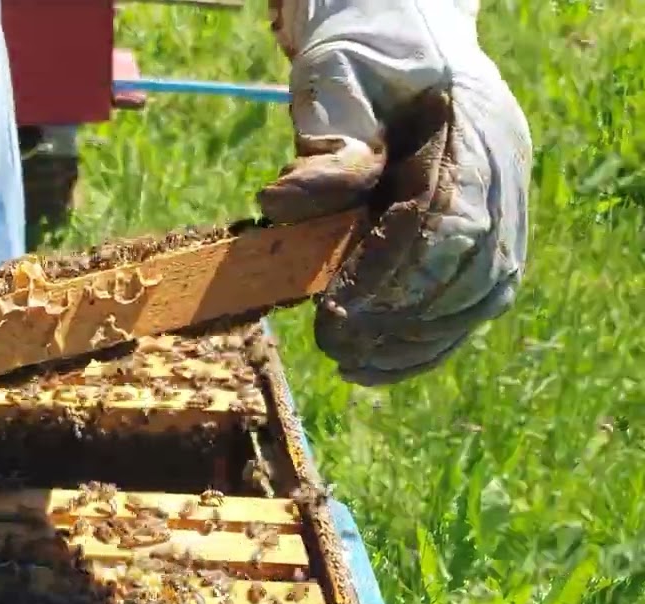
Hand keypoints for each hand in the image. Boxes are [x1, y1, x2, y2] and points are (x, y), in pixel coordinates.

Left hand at [257, 0, 532, 385]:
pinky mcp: (493, 237)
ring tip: (351, 363)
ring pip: (481, 297)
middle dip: (401, 317)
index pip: (444, 219)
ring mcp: (506, 208)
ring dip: (417, 342)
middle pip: (471, 269)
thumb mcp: (338, 85)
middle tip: (334, 344)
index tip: (337, 309)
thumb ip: (324, 145)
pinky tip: (376, 365)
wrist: (407, 54)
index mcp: (469, 131)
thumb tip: (280, 207)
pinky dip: (429, 342)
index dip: (394, 272)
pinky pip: (475, 303)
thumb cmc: (366, 68)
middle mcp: (503, 175)